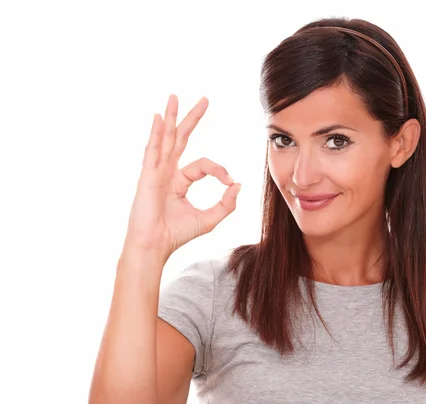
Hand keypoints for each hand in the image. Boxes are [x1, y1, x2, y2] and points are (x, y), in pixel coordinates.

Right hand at [124, 94, 240, 259]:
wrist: (155, 246)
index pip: (204, 164)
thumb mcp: (210, 218)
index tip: (230, 183)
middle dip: (192, 119)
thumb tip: (239, 184)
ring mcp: (156, 172)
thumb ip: (226, 203)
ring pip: (167, 139)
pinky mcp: (148, 176)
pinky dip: (156, 133)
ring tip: (175, 97)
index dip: (220, 171)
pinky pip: (153, 150)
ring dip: (171, 117)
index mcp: (180, 180)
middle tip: (205, 99)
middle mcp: (167, 171)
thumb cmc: (177, 234)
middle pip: (181, 139)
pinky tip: (159, 117)